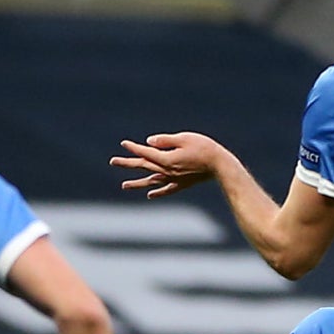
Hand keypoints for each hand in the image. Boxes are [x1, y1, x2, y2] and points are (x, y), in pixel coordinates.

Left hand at [112, 133, 231, 200]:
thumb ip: (165, 141)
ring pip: (151, 181)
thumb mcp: (184, 138)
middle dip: (128, 163)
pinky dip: (157, 192)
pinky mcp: (182, 184)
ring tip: (124, 185)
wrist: (220, 164)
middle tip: (113, 161)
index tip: (124, 144)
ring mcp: (174, 179)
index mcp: (166, 159)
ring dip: (137, 183)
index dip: (134, 148)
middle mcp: (167, 171)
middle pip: (144, 166)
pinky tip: (150, 195)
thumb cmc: (204, 147)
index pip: (145, 152)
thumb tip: (148, 142)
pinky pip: (166, 190)